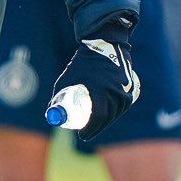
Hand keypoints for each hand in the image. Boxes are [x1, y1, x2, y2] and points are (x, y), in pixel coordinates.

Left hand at [46, 16, 140, 133]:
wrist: (104, 45)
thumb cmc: (83, 63)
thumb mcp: (67, 78)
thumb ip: (58, 95)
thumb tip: (51, 112)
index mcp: (100, 89)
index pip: (97, 117)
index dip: (90, 130)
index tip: (81, 135)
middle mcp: (115, 91)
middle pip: (107, 118)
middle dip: (96, 128)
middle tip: (86, 133)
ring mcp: (125, 90)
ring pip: (115, 114)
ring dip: (105, 123)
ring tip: (94, 127)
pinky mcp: (130, 89)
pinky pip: (122, 107)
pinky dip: (114, 115)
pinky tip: (106, 119)